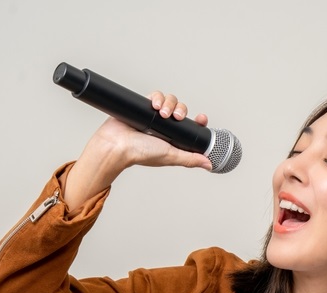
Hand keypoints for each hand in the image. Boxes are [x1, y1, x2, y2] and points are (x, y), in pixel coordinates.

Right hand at [64, 91, 211, 209]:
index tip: (201, 118)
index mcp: (173, 139)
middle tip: (176, 117)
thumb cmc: (141, 153)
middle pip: (181, 110)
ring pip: (170, 101)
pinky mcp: (144, 106)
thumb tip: (208, 164)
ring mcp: (154, 116)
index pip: (191, 126)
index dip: (198, 121)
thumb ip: (190, 159)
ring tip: (162, 113)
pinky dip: (158, 97)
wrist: (118, 144)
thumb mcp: (171, 156)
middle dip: (181, 110)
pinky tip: (155, 105)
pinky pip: (156, 95)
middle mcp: (165, 127)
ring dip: (169, 103)